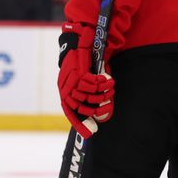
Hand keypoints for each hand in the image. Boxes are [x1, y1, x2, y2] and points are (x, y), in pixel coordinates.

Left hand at [58, 23, 114, 137]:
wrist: (78, 44)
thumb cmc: (82, 64)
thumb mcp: (81, 81)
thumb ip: (86, 94)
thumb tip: (98, 110)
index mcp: (65, 94)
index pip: (72, 113)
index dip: (81, 123)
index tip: (91, 133)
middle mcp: (66, 90)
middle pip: (84, 107)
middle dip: (99, 107)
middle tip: (110, 104)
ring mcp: (72, 82)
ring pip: (91, 95)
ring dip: (104, 93)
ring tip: (111, 88)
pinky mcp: (79, 73)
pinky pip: (95, 84)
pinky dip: (104, 83)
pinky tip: (109, 79)